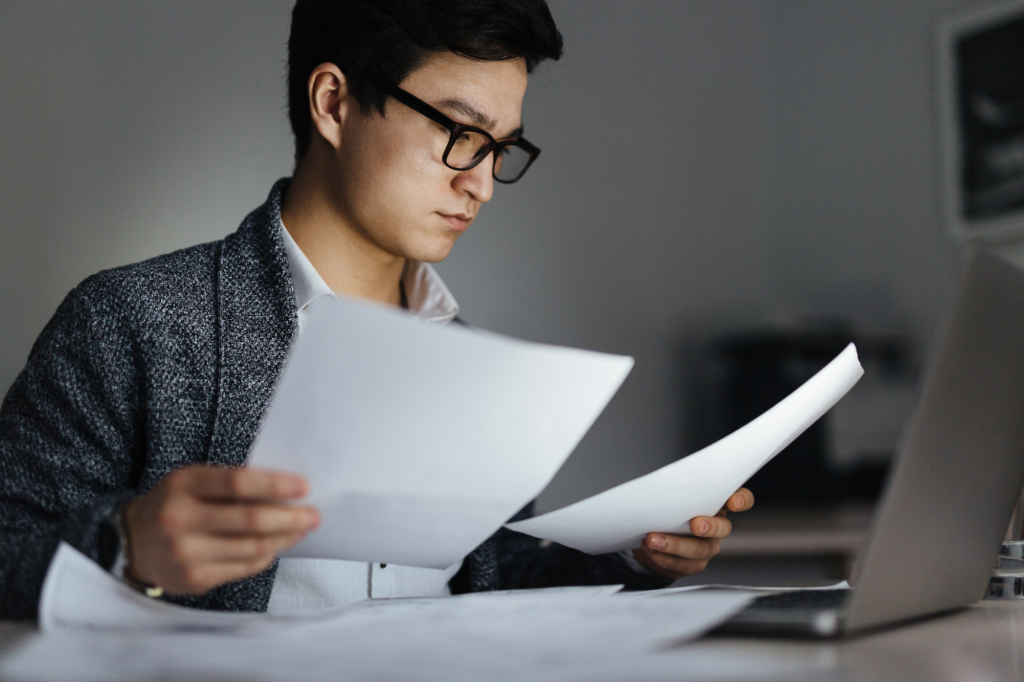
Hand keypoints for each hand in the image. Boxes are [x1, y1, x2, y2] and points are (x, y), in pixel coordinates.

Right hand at [121, 466, 319, 594]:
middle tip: (314, 515)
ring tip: (302, 529)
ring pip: (252, 548)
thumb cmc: (176, 504)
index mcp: (182, 485)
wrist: (132, 542)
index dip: (276, 485)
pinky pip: (243, 568)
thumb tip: (287, 492)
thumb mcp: (192, 482)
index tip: (305, 487)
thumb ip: (231, 483)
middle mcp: (179, 519)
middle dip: (290, 518)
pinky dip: (266, 556)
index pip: (238, 483)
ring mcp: (185, 553)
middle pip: (250, 520)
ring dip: (285, 538)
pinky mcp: (193, 579)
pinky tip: (277, 546)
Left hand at [631, 488, 753, 579]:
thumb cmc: (667, 509)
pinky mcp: (694, 564)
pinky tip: (651, 550)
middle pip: (723, 528)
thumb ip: (675, 489)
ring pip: (699, 549)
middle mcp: (718, 526)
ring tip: (653, 539)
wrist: (652, 537)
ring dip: (675, 545)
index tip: (734, 503)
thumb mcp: (673, 495)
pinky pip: (682, 564)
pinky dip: (664, 557)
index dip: (742, 500)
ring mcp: (708, 546)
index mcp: (717, 503)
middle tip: (695, 525)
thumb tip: (660, 484)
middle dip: (710, 526)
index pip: (741, 498)